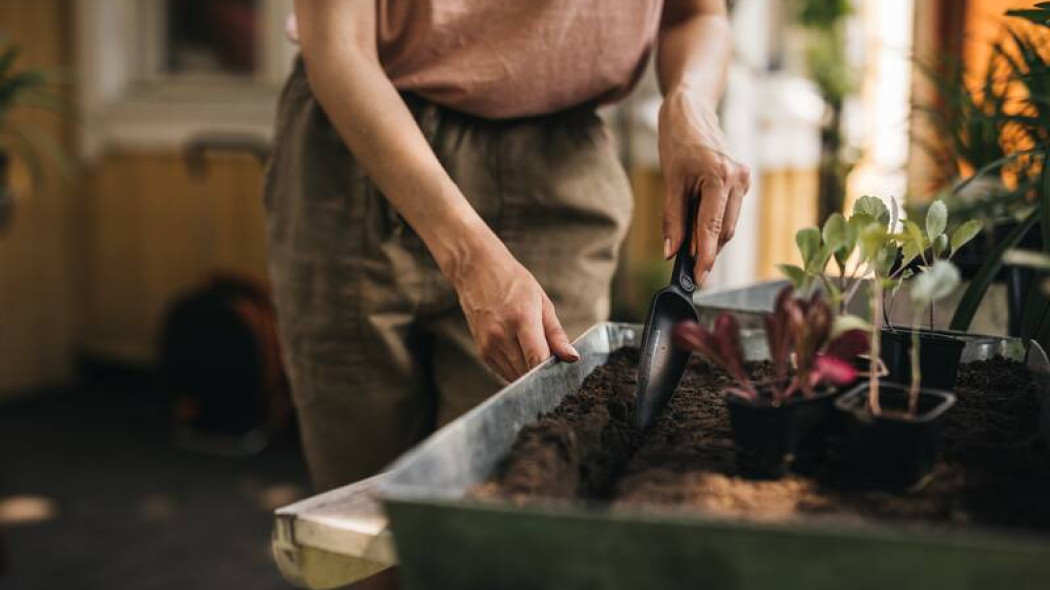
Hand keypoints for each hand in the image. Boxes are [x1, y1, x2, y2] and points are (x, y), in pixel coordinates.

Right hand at [448, 235, 579, 380]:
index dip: (552, 370)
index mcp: (521, 319)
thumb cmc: (513, 283)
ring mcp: (488, 345)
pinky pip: (504, 373)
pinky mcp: (482, 352)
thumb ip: (556, 334)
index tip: (562, 370)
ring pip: (516, 376)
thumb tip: (572, 357)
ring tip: (535, 353)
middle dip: (543, 371)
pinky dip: (516, 370)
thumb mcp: (542, 302)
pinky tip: (521, 353)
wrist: (478, 273)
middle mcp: (501, 335)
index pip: (537, 359)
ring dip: (529, 372)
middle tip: (552, 359)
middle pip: (528, 372)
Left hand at [658, 87, 750, 285]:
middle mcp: (738, 179)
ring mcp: (743, 180)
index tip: (699, 278)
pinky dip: (715, 222)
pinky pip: (730, 212)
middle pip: (725, 231)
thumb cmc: (678, 141)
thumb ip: (673, 219)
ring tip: (689, 239)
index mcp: (719, 177)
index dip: (706, 257)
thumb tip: (672, 251)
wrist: (691, 111)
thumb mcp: (670, 181)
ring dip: (710, 237)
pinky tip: (699, 222)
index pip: (713, 228)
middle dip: (707, 249)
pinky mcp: (742, 180)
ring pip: (729, 224)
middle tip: (686, 264)